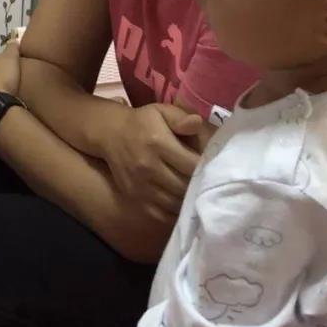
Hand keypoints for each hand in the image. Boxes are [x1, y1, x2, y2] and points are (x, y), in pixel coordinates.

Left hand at [0, 41, 21, 118]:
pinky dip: (2, 97)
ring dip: (3, 87)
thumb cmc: (3, 76)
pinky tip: (9, 100)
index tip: (17, 62)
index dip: (8, 61)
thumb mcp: (10, 58)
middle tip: (17, 76)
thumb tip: (12, 39)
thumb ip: (11, 49)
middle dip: (5, 75)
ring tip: (15, 90)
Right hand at [98, 103, 204, 220]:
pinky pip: (162, 215)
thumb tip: (197, 122)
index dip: (207, 169)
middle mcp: (148, 167)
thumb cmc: (142, 122)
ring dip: (190, 201)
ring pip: (175, 203)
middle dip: (201, 187)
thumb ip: (180, 117)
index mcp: (158, 143)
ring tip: (199, 195)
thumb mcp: (161, 112)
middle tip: (211, 184)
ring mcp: (140, 185)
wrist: (110, 134)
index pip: (192, 165)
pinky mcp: (135, 198)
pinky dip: (175, 213)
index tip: (216, 168)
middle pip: (185, 186)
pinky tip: (182, 205)